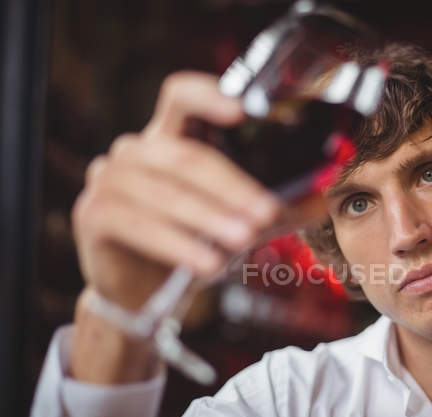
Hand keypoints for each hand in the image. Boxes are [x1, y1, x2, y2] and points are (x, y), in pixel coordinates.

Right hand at [72, 71, 283, 311]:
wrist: (143, 290)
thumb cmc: (190, 243)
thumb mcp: (236, 221)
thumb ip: (275, 208)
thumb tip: (323, 200)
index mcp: (169, 137)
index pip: (181, 96)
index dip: (208, 96)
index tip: (242, 111)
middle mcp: (135, 150)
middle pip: (187, 157)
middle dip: (231, 188)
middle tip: (265, 214)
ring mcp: (109, 179)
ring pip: (166, 194)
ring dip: (208, 218)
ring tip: (242, 241)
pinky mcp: (95, 214)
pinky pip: (140, 226)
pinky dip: (179, 246)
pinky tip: (207, 265)